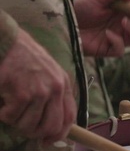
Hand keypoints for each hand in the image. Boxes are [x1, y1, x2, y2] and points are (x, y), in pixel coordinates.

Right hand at [0, 29, 76, 145]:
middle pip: (51, 126)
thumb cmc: (25, 58)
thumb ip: (54, 94)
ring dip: (15, 121)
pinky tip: (3, 99)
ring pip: (29, 125)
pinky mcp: (23, 94)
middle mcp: (56, 88)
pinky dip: (3, 113)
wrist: (9, 43)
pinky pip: (11, 117)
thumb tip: (52, 125)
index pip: (70, 116)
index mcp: (64, 83)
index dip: (60, 133)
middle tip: (22, 126)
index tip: (49, 140)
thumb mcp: (49, 72)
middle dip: (35, 132)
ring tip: (11, 106)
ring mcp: (41, 91)